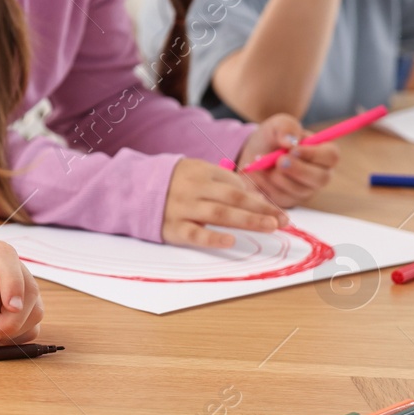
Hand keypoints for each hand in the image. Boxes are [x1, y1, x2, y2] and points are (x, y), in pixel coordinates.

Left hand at [0, 233, 42, 344]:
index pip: (6, 257)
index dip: (13, 281)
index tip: (10, 307)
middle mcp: (0, 265)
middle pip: (28, 288)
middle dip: (11, 318)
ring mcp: (9, 286)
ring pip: (33, 308)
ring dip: (13, 328)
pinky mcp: (12, 307)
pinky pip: (30, 323)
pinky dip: (15, 335)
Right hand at [163, 157, 286, 247]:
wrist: (129, 190)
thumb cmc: (170, 184)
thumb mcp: (194, 173)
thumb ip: (221, 182)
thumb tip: (253, 198)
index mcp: (199, 172)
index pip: (236, 186)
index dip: (260, 200)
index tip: (280, 212)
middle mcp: (192, 189)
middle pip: (232, 198)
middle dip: (260, 209)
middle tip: (283, 220)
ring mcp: (181, 208)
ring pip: (218, 214)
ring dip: (247, 220)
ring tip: (269, 227)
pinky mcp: (171, 227)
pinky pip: (194, 233)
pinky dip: (212, 238)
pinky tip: (230, 242)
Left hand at [238, 113, 337, 206]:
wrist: (252, 153)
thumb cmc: (272, 137)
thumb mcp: (278, 124)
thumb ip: (286, 127)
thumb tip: (291, 142)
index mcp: (323, 153)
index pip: (331, 156)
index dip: (314, 154)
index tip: (293, 149)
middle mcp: (319, 174)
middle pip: (320, 178)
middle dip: (298, 170)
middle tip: (279, 161)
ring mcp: (305, 190)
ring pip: (298, 190)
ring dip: (276, 176)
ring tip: (261, 162)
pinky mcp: (288, 201)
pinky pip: (279, 198)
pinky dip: (264, 184)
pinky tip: (256, 172)